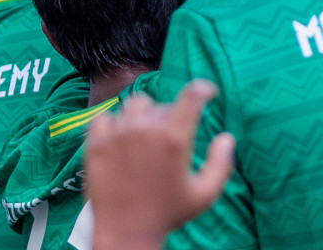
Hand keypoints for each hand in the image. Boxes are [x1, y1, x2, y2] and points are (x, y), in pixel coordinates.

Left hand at [88, 82, 234, 249]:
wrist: (125, 234)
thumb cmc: (167, 214)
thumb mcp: (205, 195)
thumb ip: (221, 163)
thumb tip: (226, 138)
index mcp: (174, 139)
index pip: (192, 95)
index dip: (203, 89)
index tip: (207, 92)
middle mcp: (145, 131)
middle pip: (163, 104)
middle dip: (171, 116)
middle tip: (169, 139)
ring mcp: (118, 135)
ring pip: (135, 104)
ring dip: (143, 115)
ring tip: (144, 135)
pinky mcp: (96, 144)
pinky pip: (104, 117)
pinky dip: (113, 123)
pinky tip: (119, 138)